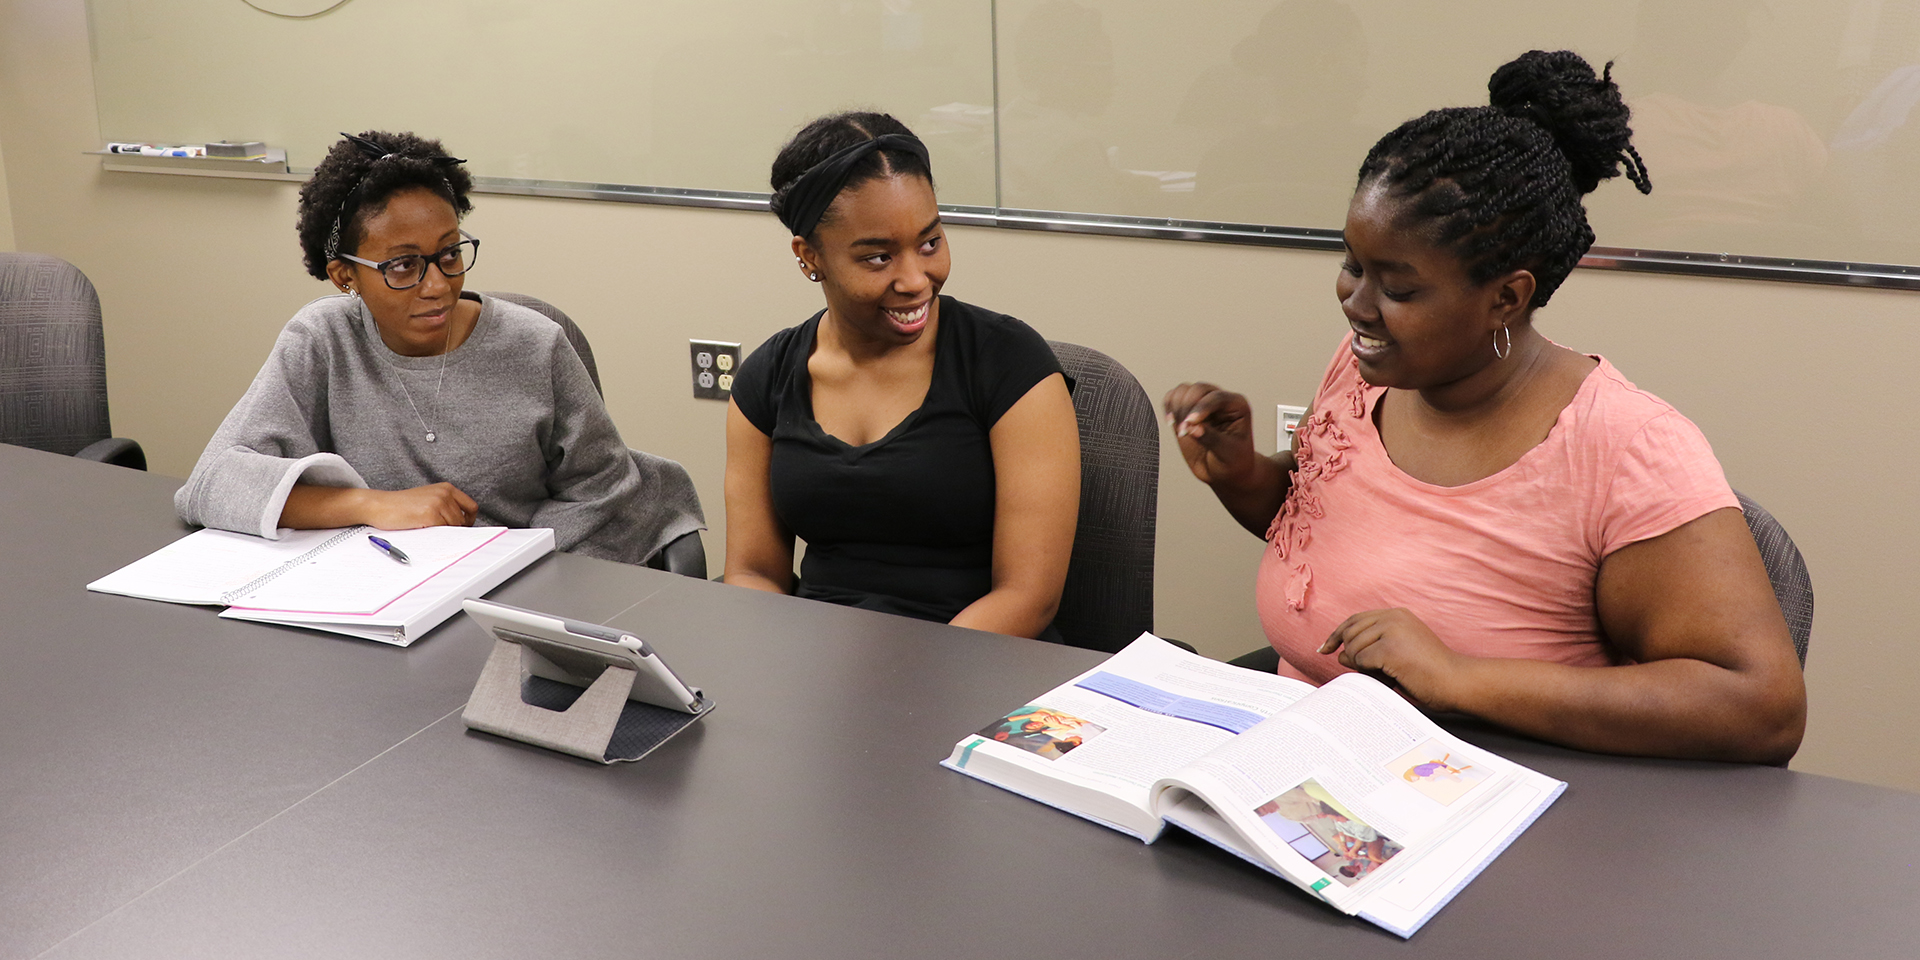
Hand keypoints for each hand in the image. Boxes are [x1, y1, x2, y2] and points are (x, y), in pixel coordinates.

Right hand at [358, 483, 477, 529]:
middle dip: (454, 530)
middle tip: (439, 534)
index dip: (469, 521)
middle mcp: (445, 493)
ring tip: (427, 530)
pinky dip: (437, 536)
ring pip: (454, 527)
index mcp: (446, 488)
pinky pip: (443, 531)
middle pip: (463, 520)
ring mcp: (438, 503)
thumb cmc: (400, 506)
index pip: (471, 507)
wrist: (378, 505)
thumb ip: (445, 506)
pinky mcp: (431, 514)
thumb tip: (462, 525)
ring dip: (444, 533)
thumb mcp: (427, 499)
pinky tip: (424, 532)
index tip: (461, 529)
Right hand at [1162, 382, 1258, 487]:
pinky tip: (1171, 421)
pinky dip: (1168, 406)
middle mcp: (1220, 400)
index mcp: (1237, 406)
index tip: (1189, 423)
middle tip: (1183, 431)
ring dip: (1176, 406)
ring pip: (1184, 390)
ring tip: (1179, 429)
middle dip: (1187, 408)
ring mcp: (1202, 403)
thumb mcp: (1227, 453)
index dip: (1201, 407)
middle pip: (1199, 389)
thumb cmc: (1232, 461)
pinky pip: (1173, 397)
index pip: (1217, 397)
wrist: (1223, 472)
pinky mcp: (1187, 409)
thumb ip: (1211, 439)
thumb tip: (1192, 427)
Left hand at [1320, 608, 1469, 711]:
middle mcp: (1393, 617)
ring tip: (1387, 674)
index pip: (1355, 620)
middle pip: (1350, 632)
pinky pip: (1361, 660)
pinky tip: (1389, 675)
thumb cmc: (1430, 673)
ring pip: (1354, 647)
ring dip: (1362, 665)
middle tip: (1365, 670)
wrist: (1456, 681)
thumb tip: (1340, 654)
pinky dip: (1369, 671)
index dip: (1337, 634)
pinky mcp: (1390, 647)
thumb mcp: (1397, 654)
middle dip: (1348, 652)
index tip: (1325, 648)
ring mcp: (1392, 630)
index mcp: (1397, 615)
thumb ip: (1370, 649)